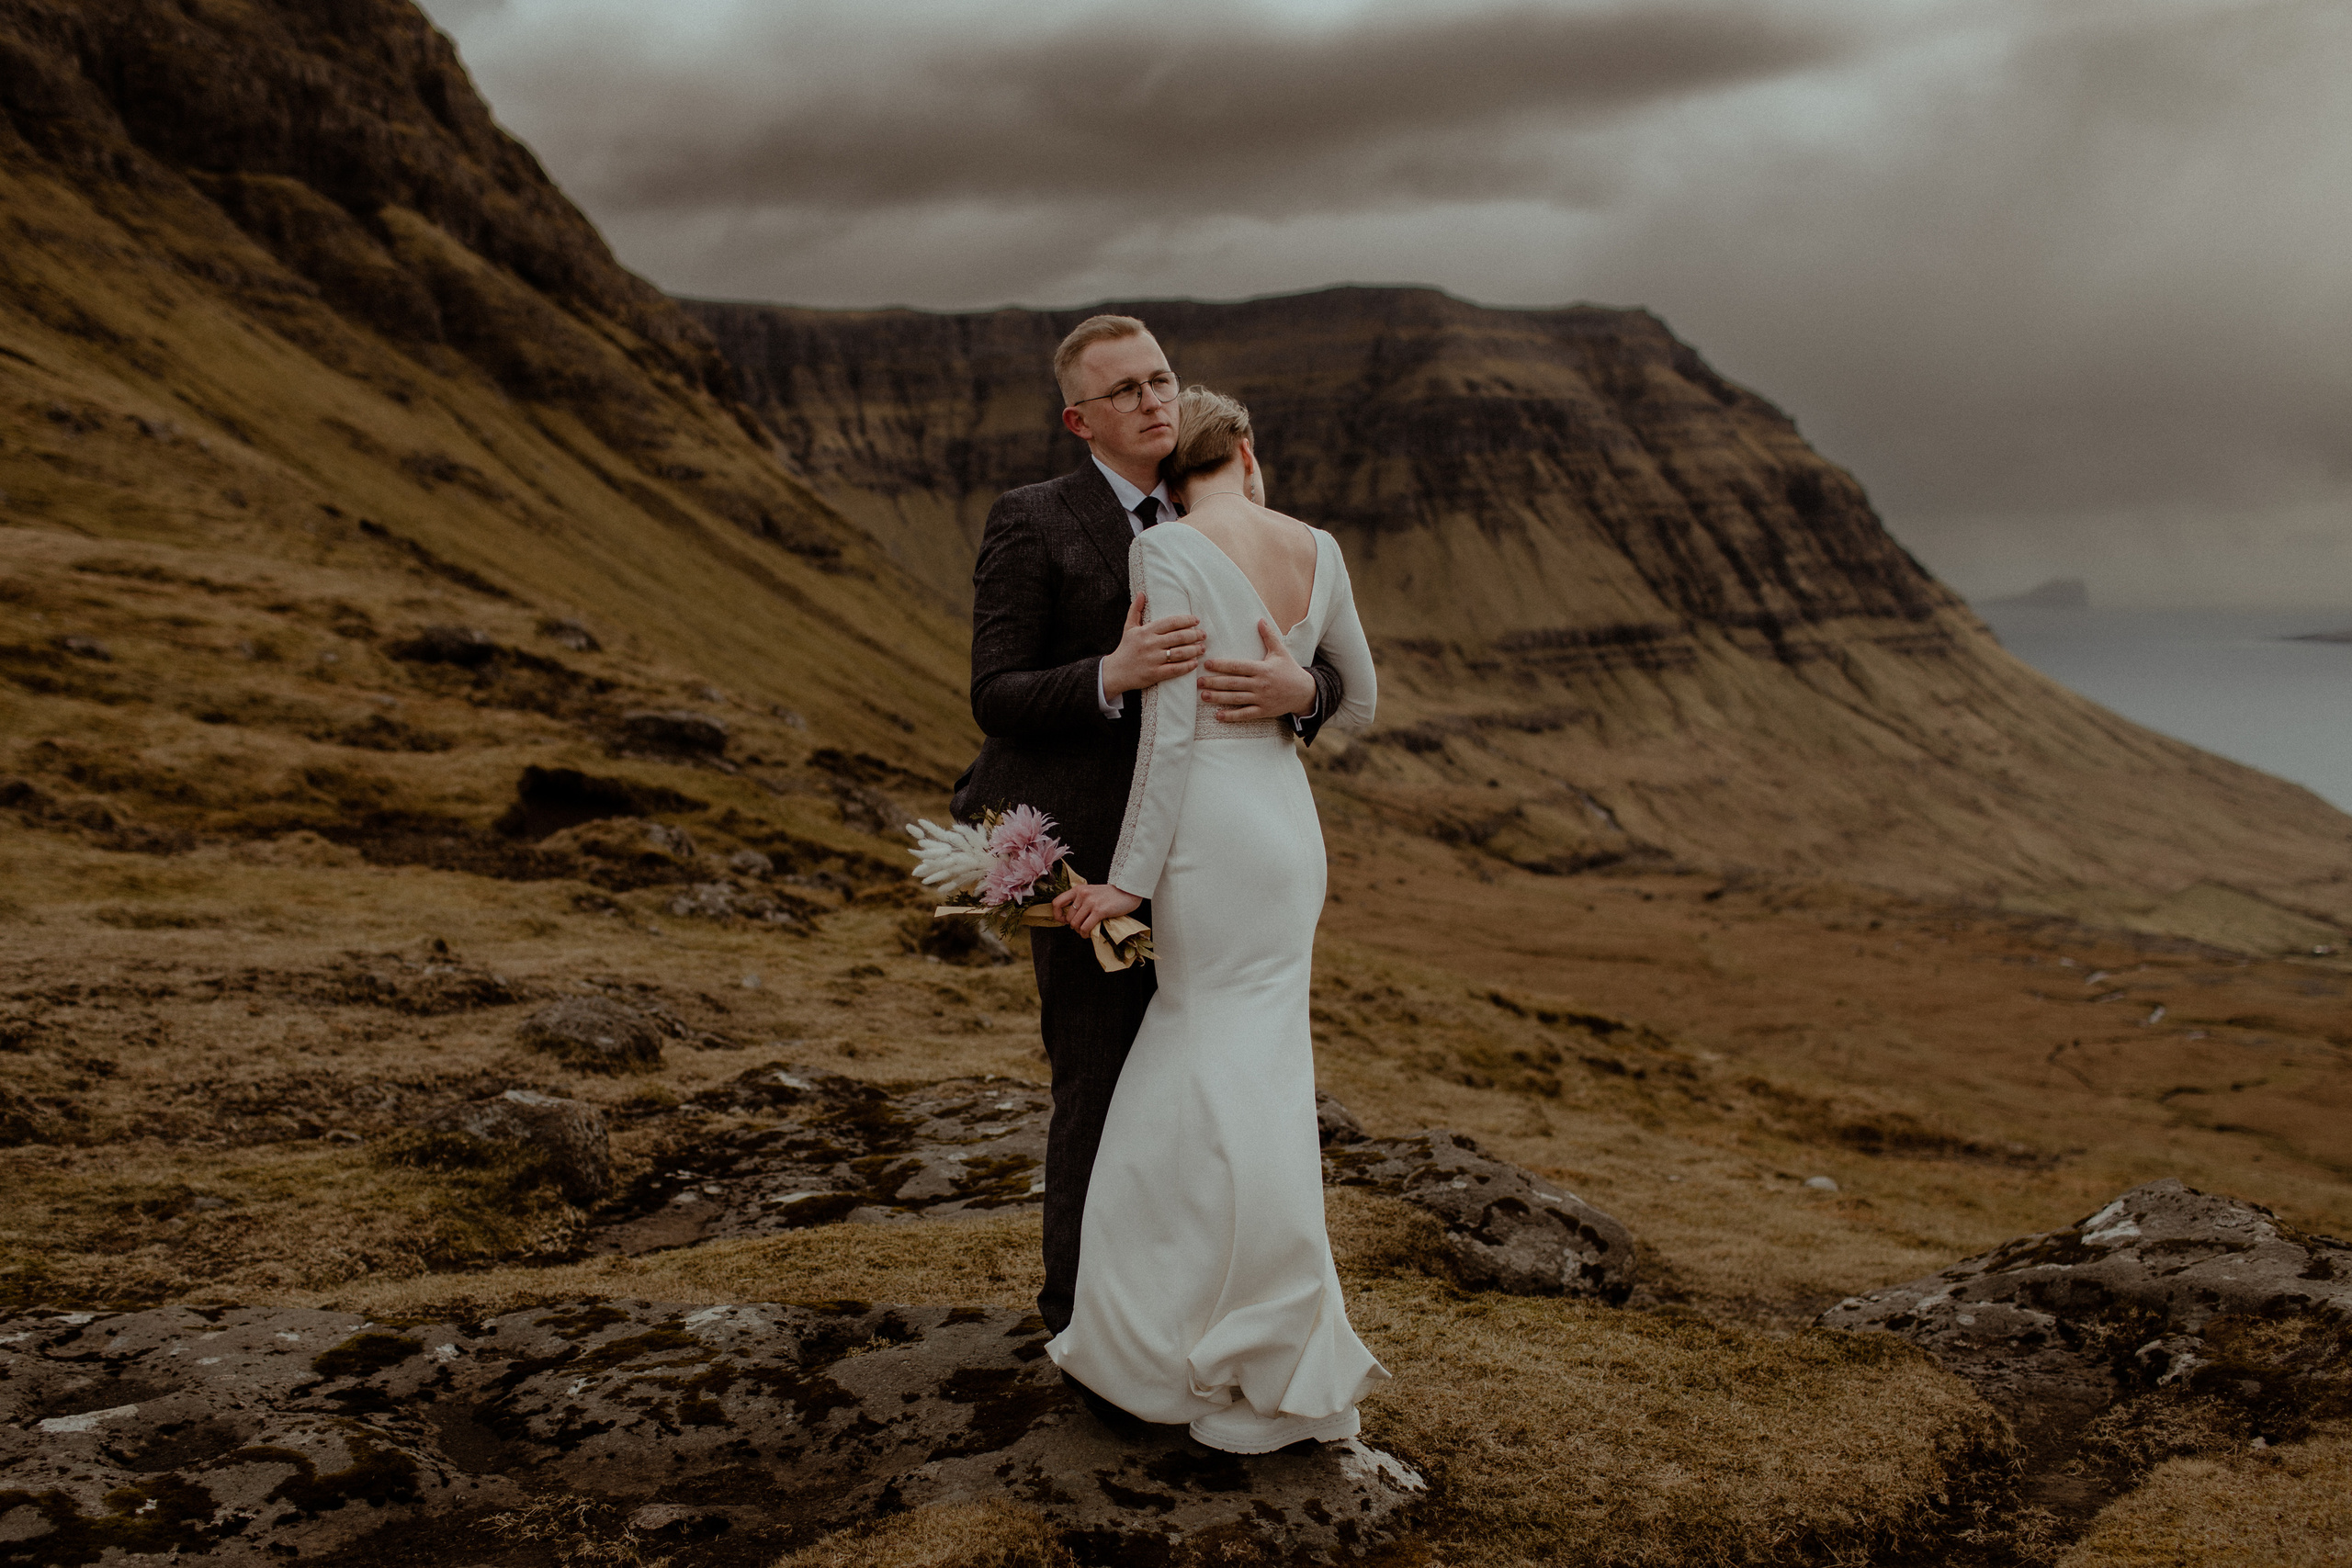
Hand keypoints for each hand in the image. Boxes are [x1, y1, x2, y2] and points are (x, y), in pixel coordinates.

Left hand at [1051, 881, 1141, 936]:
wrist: (1129, 891)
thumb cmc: (1111, 894)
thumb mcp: (1092, 892)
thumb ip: (1080, 901)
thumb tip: (1070, 918)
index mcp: (1078, 889)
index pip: (1057, 902)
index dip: (1057, 915)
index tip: (1064, 921)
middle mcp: (1082, 894)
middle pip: (1068, 918)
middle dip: (1074, 926)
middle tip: (1082, 927)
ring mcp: (1091, 902)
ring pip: (1075, 924)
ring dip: (1080, 931)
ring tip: (1086, 931)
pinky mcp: (1099, 911)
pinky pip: (1085, 927)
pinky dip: (1085, 934)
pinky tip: (1089, 934)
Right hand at [1100, 591, 1203, 697]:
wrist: (1115, 672)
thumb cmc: (1126, 648)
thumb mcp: (1129, 627)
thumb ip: (1135, 610)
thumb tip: (1141, 593)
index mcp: (1146, 631)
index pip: (1170, 622)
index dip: (1186, 620)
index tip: (1196, 621)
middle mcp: (1150, 644)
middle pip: (1178, 637)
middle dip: (1194, 635)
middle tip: (1203, 635)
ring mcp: (1152, 659)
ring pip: (1179, 653)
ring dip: (1194, 650)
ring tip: (1202, 648)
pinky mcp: (1154, 674)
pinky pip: (1175, 669)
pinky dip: (1187, 666)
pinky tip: (1194, 663)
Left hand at [1199, 618, 1313, 721]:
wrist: (1305, 692)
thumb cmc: (1290, 670)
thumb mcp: (1280, 652)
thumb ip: (1269, 637)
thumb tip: (1260, 620)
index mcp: (1262, 669)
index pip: (1238, 666)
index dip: (1222, 665)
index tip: (1207, 664)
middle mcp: (1260, 684)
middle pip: (1233, 683)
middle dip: (1214, 682)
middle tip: (1198, 681)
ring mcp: (1262, 699)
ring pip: (1236, 699)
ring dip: (1218, 698)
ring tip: (1203, 696)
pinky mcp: (1264, 711)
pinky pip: (1245, 714)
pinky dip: (1232, 716)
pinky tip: (1218, 716)